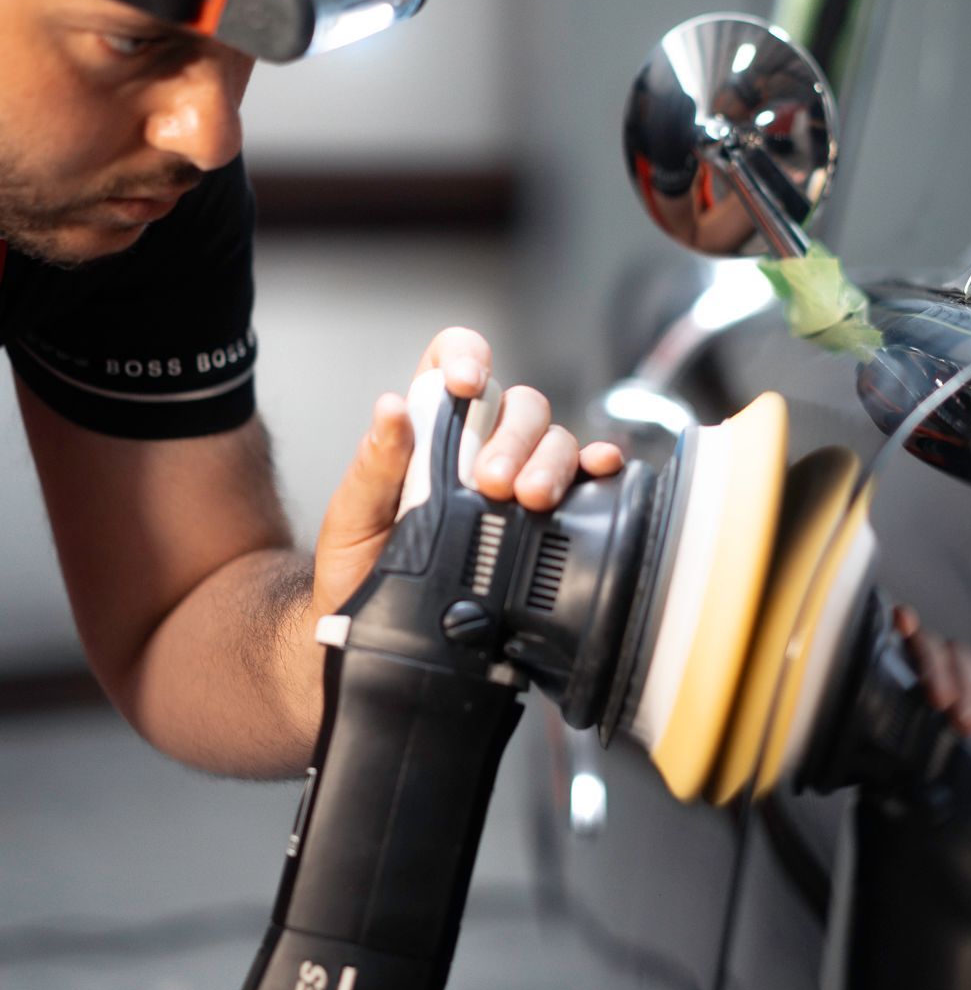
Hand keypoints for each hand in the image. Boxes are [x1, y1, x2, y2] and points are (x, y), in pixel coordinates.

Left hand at [312, 327, 622, 620]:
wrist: (377, 633)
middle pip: (518, 404)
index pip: (453, 362)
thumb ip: (374, 464)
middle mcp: (478, 444)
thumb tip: (391, 408)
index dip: (467, 357)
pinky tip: (598, 472)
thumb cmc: (358, 567)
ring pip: (554, 438)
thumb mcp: (352, 516)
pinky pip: (582, 480)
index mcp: (427, 429)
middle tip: (493, 482)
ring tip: (530, 499)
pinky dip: (596, 470)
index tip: (467, 386)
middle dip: (513, 438)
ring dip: (549, 462)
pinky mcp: (543, 515)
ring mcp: (516, 477)